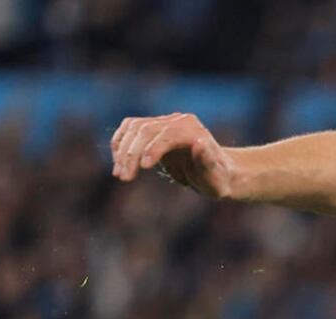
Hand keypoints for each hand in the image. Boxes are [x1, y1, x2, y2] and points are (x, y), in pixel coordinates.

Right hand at [110, 112, 236, 198]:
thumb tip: (199, 142)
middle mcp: (177, 121)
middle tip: (124, 177)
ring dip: (122, 150)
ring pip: (134, 128)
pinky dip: (120, 144)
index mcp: (192, 130)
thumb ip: (208, 160)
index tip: (142, 167)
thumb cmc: (217, 178)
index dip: (152, 149)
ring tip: (119, 174)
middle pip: (145, 130)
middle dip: (132, 153)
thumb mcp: (216, 175)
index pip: (166, 134)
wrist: (216, 173)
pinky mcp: (154, 130)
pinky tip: (118, 162)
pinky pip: (130, 130)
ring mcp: (164, 123)